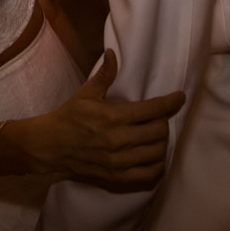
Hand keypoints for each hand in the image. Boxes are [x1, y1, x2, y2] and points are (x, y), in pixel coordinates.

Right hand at [19, 50, 183, 186]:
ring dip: (162, 142)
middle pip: (159, 131)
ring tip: (156, 134)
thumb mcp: (85, 93)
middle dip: (165, 121)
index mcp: (113, 117)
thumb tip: (113, 53)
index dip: (171, 102)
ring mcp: (119, 161)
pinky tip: (155, 156)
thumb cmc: (69, 117)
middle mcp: (118, 140)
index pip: (153, 109)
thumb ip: (104, 75)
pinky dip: (157, 165)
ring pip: (157, 152)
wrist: (50, 147)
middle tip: (160, 117)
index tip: (179, 97)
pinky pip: (149, 174)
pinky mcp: (117, 177)